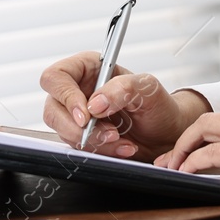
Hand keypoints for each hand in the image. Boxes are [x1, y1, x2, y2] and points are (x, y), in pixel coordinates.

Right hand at [38, 51, 209, 159]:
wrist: (167, 134)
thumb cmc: (158, 105)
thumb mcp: (148, 89)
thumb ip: (122, 89)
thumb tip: (95, 103)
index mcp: (88, 68)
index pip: (56, 77)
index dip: (65, 96)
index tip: (86, 115)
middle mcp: (78, 90)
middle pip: (53, 108)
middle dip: (78, 127)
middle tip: (107, 132)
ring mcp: (78, 115)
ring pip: (64, 131)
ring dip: (93, 141)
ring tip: (121, 139)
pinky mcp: (83, 137)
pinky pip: (79, 148)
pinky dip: (101, 151)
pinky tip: (122, 146)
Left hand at [155, 101, 219, 209]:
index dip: (202, 139)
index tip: (187, 154)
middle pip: (207, 121)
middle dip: (182, 140)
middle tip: (168, 160)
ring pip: (203, 130)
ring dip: (181, 150)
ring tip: (171, 169)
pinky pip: (212, 154)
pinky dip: (193, 163)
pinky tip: (186, 175)